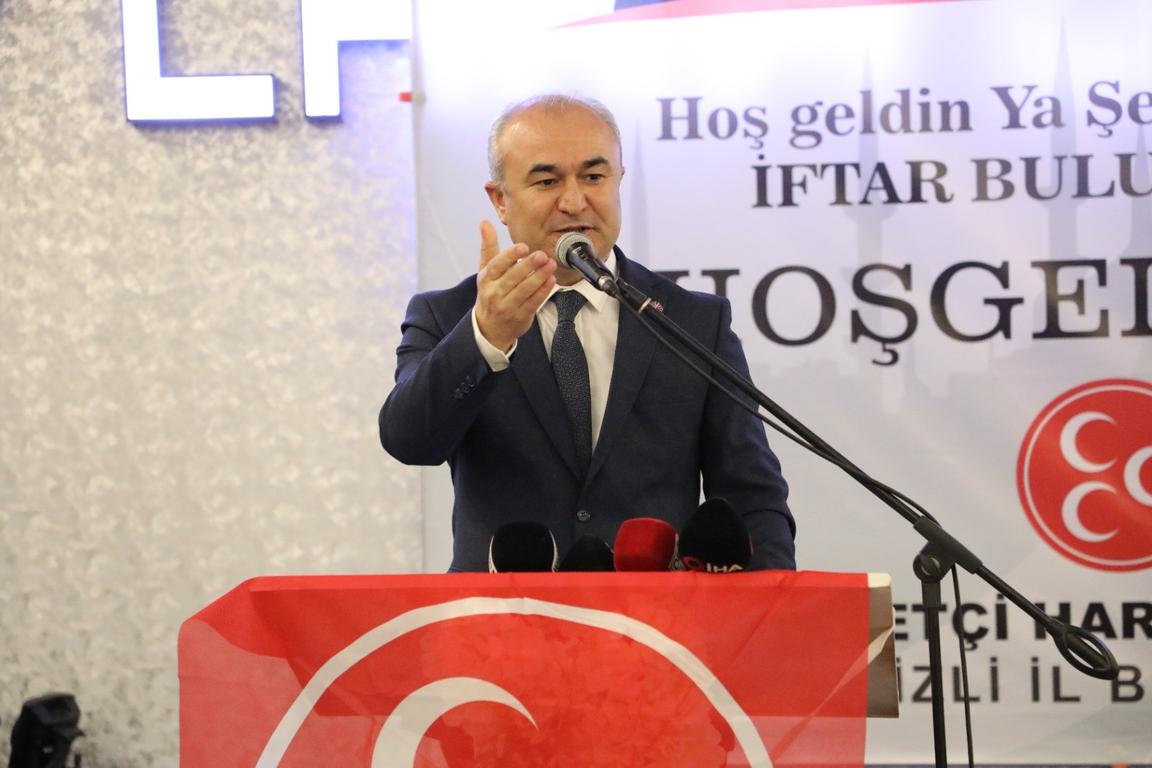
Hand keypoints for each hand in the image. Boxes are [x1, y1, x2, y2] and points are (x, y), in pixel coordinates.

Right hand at [474, 221, 556, 352]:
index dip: (510, 256)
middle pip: (513, 278)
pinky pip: (534, 302)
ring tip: (551, 264)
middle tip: (543, 255)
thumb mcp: (485, 270)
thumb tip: (485, 222)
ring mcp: (507, 306)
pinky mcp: (520, 316)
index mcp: (486, 279)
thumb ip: (488, 246)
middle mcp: (495, 293)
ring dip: (539, 277)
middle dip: (529, 265)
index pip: (497, 265)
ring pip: (525, 290)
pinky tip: (551, 280)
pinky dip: (543, 291)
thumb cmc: (490, 292)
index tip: (524, 247)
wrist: (490, 327)